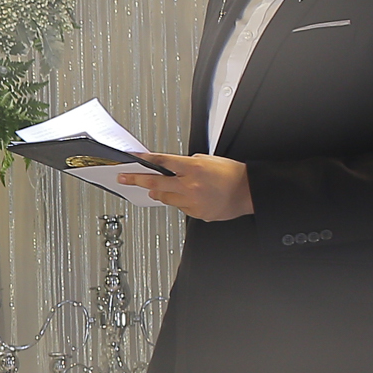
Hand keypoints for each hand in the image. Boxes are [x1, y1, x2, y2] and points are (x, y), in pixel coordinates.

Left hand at [119, 151, 254, 220]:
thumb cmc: (232, 174)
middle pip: (155, 182)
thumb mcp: (208, 160)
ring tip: (165, 187)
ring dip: (161, 192)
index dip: (145, 159)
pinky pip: (180, 207)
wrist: (249, 192)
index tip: (133, 159)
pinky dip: (180, 202)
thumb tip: (173, 167)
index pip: (162, 161)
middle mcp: (190, 185)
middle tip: (123, 178)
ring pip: (165, 198)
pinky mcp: (196, 213)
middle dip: (136, 179)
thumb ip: (188, 163)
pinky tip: (191, 197)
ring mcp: (192, 201)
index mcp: (193, 168)